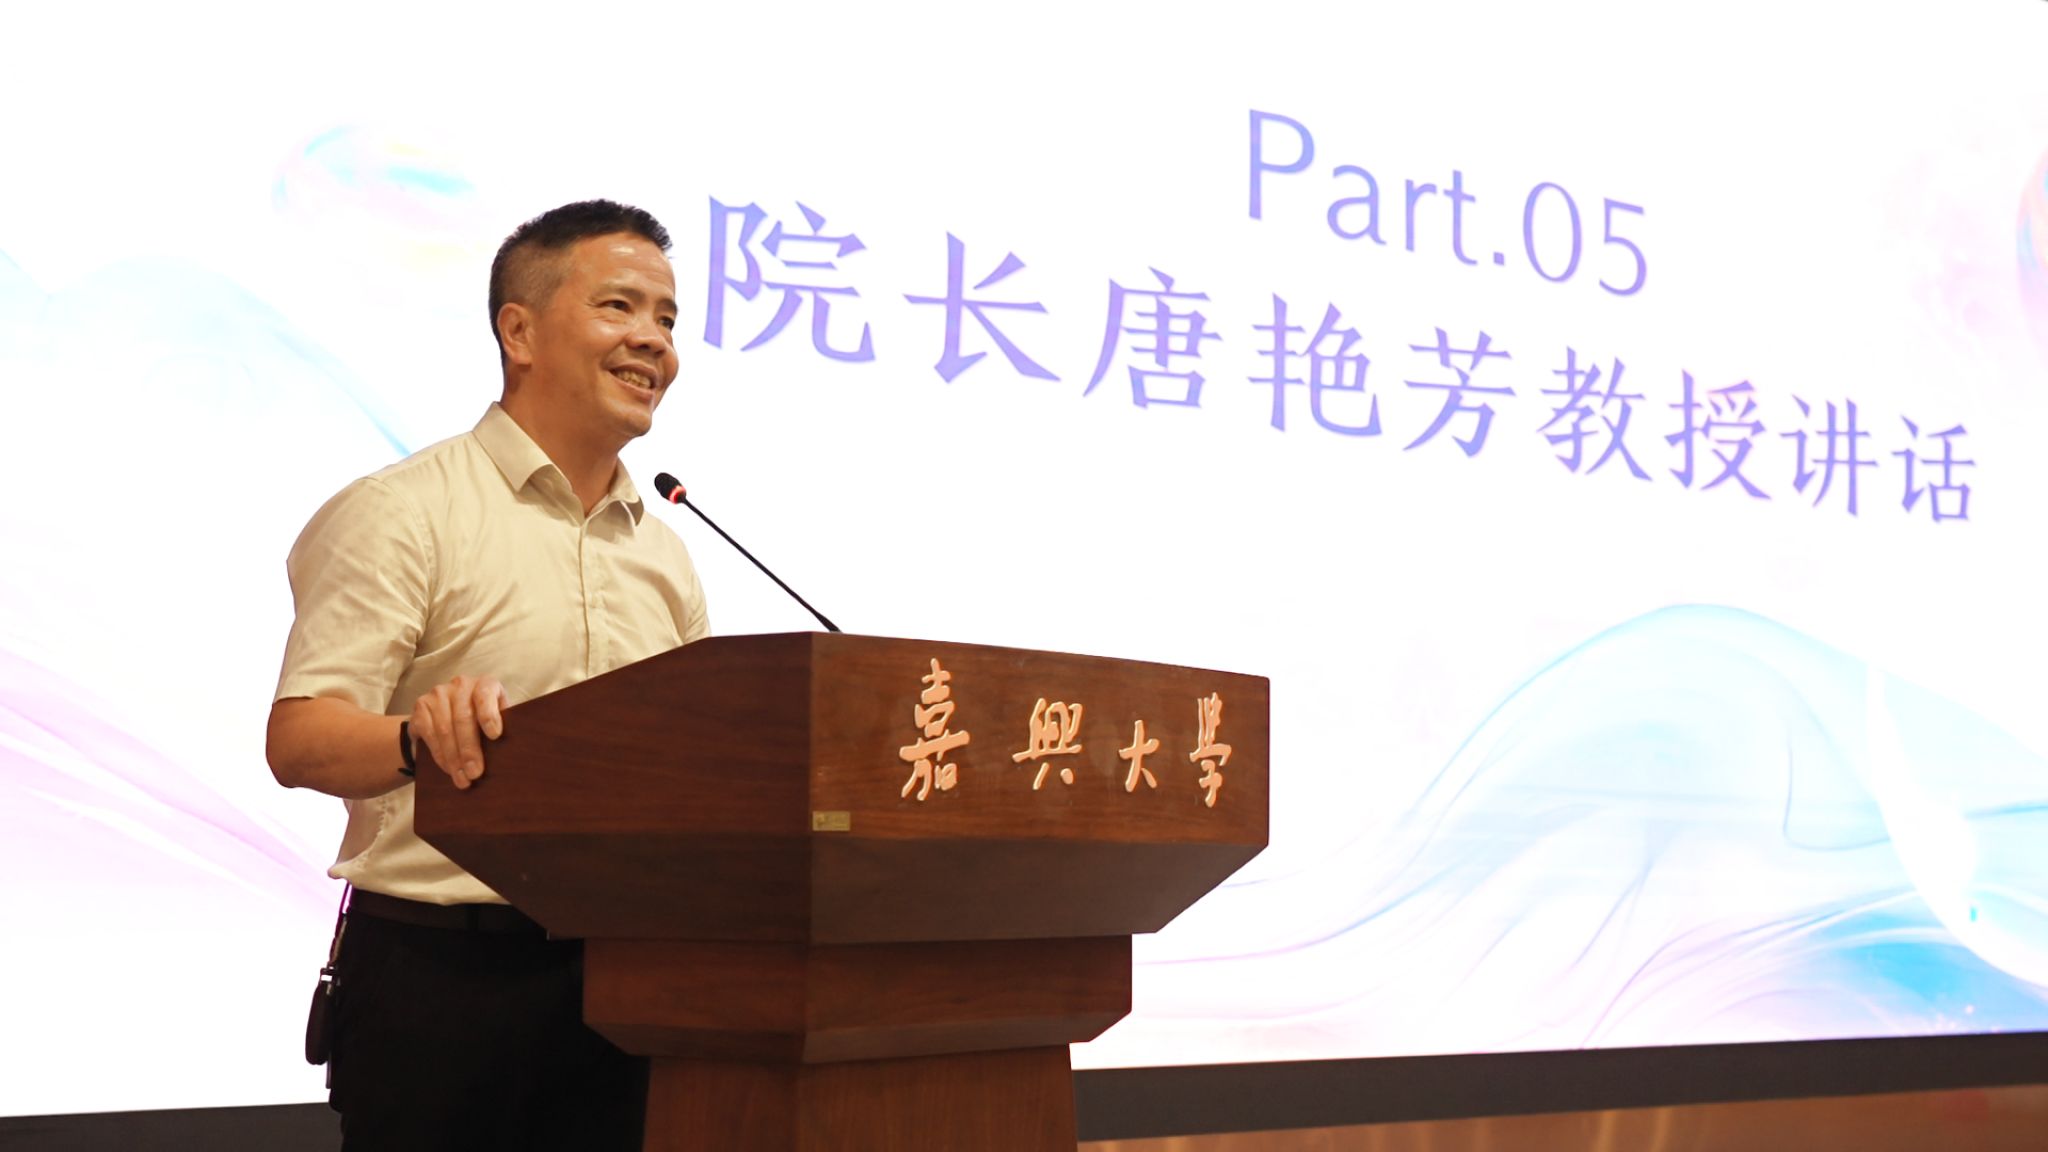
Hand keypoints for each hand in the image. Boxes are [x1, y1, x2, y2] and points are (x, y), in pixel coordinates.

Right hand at [409, 675, 507, 790]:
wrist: (447, 714)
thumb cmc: (481, 719)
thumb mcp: (496, 719)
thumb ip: (502, 727)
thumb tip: (512, 754)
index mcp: (484, 684)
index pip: (486, 695)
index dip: (489, 715)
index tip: (495, 735)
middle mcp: (461, 684)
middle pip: (464, 718)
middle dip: (469, 749)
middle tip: (475, 773)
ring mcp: (438, 694)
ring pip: (445, 729)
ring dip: (454, 758)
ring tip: (462, 778)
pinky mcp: (421, 706)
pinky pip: (430, 734)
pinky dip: (440, 755)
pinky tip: (448, 769)